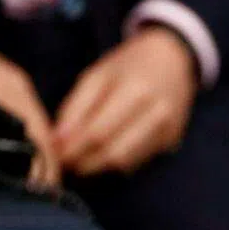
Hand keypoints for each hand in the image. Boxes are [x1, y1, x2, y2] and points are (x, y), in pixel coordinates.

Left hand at [54, 25, 197, 175]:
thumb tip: (56, 142)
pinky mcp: (171, 142)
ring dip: (98, 168)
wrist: (174, 61)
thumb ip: (76, 107)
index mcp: (135, 91)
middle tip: (65, 164)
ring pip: (126, 164)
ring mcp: (167, 131)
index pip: (98, 132)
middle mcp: (157, 114)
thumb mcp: (98, 75)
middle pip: (114, 153)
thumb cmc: (129, 66)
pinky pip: (138, 162)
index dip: (73, 149)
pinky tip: (104, 155)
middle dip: (85, 163)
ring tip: (80, 162)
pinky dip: (116, 163)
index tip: (54, 155)